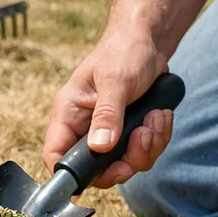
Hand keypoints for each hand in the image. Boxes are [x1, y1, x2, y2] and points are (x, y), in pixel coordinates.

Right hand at [44, 28, 172, 188]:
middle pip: (97, 171)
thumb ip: (107, 115)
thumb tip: (100, 147)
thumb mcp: (115, 81)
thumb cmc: (123, 51)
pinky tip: (161, 115)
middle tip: (142, 138)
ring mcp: (109, 133)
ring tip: (155, 117)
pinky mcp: (130, 134)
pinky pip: (144, 152)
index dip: (71, 174)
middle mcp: (85, 128)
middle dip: (126, 162)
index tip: (100, 175)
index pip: (56, 155)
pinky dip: (158, 138)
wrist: (148, 42)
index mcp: (69, 114)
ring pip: (126, 164)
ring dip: (148, 146)